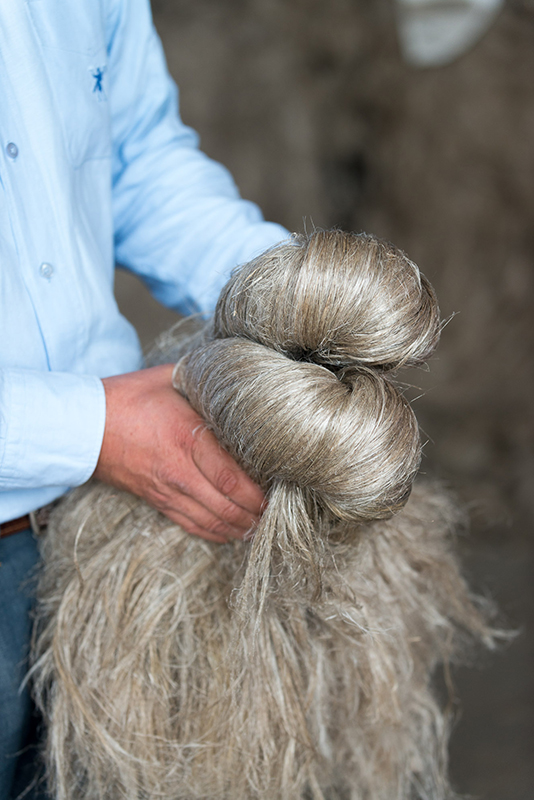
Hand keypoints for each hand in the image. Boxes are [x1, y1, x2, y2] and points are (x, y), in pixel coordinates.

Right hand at [94, 364, 263, 542]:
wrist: (84, 426)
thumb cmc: (130, 398)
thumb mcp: (171, 379)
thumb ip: (206, 381)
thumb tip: (239, 372)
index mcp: (187, 439)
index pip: (231, 478)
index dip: (258, 493)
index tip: (280, 492)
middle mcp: (179, 472)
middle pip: (227, 507)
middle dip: (256, 515)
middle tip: (280, 511)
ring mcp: (167, 491)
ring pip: (212, 523)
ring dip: (240, 528)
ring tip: (262, 524)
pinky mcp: (158, 501)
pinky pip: (193, 526)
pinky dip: (217, 533)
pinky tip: (233, 531)